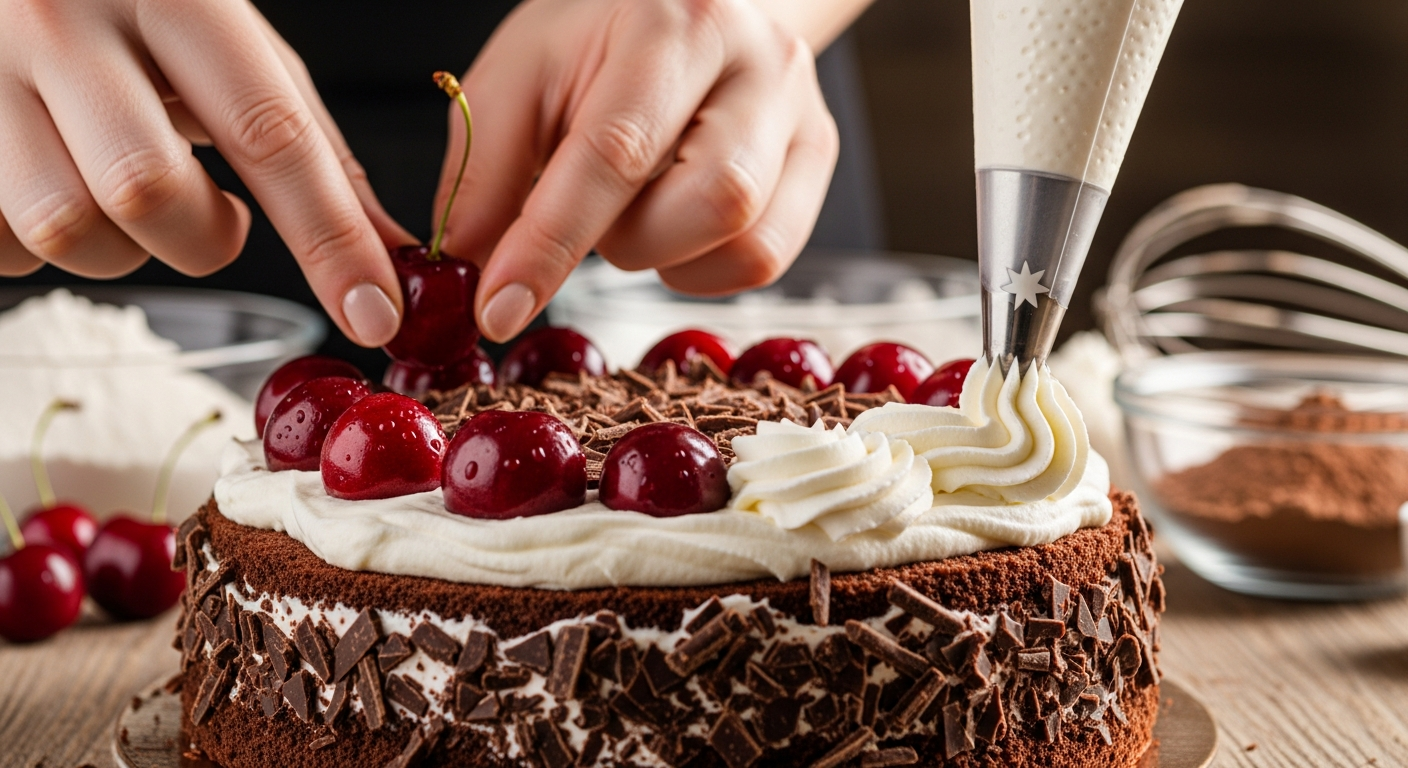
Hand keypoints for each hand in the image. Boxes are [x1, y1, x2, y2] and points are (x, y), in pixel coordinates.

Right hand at [0, 0, 412, 346]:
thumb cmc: (138, 9)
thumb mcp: (235, 48)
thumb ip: (314, 149)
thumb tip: (392, 255)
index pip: (268, 131)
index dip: (329, 238)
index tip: (373, 312)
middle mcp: (63, 17)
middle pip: (149, 191)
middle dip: (202, 237)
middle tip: (210, 214)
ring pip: (66, 228)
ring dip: (119, 249)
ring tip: (123, 193)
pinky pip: (1, 245)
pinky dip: (39, 245)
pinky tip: (53, 185)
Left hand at [436, 0, 840, 341]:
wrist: (688, 7)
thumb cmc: (599, 40)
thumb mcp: (520, 77)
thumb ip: (483, 170)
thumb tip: (465, 273)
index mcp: (675, 23)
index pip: (617, 150)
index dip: (551, 243)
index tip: (498, 307)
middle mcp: (759, 63)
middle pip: (713, 200)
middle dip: (627, 241)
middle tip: (588, 217)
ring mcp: (802, 114)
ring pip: (748, 241)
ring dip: (665, 256)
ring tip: (632, 211)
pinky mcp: (818, 159)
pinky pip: (766, 258)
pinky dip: (701, 266)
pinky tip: (672, 222)